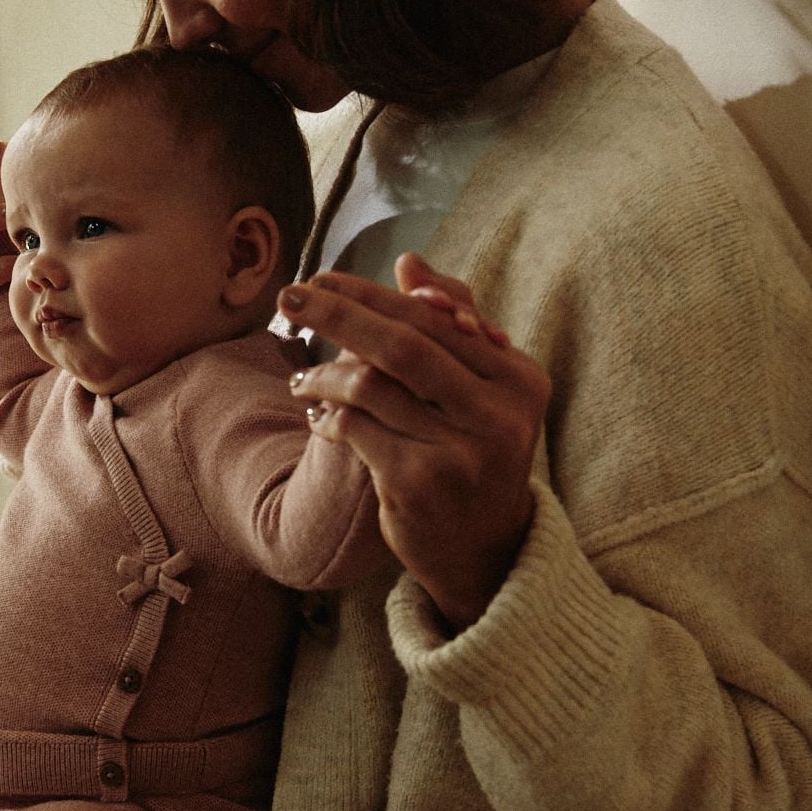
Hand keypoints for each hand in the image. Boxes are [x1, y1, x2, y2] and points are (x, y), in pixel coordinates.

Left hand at [278, 251, 550, 632]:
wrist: (484, 549)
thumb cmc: (475, 451)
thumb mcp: (479, 390)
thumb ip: (449, 325)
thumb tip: (409, 261)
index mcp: (520, 379)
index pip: (438, 320)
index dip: (376, 295)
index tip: (325, 277)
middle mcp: (498, 416)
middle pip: (404, 344)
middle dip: (340, 314)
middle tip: (292, 296)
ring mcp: (459, 454)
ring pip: (372, 386)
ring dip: (324, 375)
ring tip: (302, 380)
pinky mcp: (418, 486)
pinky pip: (356, 430)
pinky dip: (329, 418)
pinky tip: (318, 418)